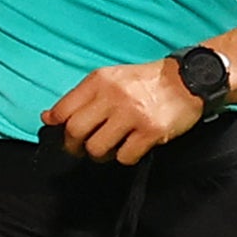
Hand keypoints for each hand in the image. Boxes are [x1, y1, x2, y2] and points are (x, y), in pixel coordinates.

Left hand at [45, 59, 203, 164]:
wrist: (188, 80)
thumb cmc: (144, 82)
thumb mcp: (109, 79)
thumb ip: (80, 97)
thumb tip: (48, 117)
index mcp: (99, 80)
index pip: (63, 110)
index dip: (58, 127)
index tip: (64, 133)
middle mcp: (113, 96)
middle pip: (75, 131)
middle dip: (74, 146)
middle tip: (82, 148)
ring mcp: (132, 114)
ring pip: (96, 148)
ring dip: (98, 155)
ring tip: (108, 148)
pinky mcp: (151, 131)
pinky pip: (124, 156)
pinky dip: (124, 157)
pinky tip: (130, 147)